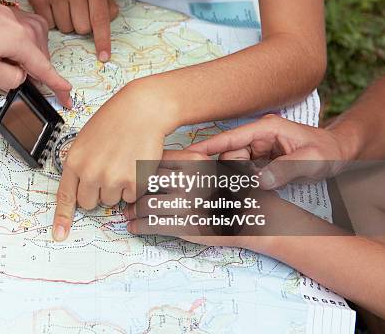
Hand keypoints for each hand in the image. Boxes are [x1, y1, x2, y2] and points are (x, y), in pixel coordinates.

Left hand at [0, 0, 72, 106]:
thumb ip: (13, 79)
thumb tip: (21, 75)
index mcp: (21, 38)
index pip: (45, 68)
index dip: (57, 86)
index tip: (67, 97)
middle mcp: (17, 20)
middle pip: (39, 50)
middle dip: (36, 69)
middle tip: (25, 86)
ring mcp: (3, 10)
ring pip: (27, 36)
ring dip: (24, 54)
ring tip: (6, 67)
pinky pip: (11, 26)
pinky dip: (10, 42)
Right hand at [20, 0, 118, 61]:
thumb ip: (106, 5)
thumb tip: (108, 25)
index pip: (100, 18)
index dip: (103, 40)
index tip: (104, 57)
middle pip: (82, 29)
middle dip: (79, 26)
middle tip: (74, 11)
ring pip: (65, 29)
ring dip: (64, 24)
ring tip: (61, 6)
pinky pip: (49, 25)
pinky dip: (50, 21)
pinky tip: (50, 7)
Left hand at [51, 80, 169, 241]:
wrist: (142, 110)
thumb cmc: (114, 121)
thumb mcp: (86, 140)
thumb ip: (81, 164)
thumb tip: (82, 188)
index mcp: (75, 160)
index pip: (65, 196)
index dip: (62, 218)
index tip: (59, 234)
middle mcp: (91, 172)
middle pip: (89, 203)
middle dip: (97, 193)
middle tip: (108, 172)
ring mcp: (112, 178)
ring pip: (111, 200)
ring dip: (117, 188)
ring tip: (123, 163)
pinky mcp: (133, 181)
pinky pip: (130, 197)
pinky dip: (134, 186)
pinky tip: (134, 164)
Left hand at [125, 149, 343, 248]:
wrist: (260, 219)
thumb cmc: (241, 190)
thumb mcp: (223, 166)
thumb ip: (198, 161)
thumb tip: (170, 156)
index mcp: (194, 162)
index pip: (156, 162)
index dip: (140, 170)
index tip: (132, 175)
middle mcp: (187, 180)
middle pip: (146, 182)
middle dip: (132, 190)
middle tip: (124, 196)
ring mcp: (184, 204)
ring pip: (145, 204)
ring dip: (132, 210)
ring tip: (127, 213)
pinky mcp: (184, 227)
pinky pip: (152, 225)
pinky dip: (139, 226)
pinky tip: (134, 227)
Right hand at [186, 114, 350, 188]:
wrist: (341, 154)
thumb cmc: (328, 151)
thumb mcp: (310, 160)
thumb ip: (284, 170)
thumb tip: (259, 182)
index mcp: (265, 129)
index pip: (228, 137)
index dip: (206, 147)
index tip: (186, 156)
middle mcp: (258, 138)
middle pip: (229, 155)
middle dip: (230, 172)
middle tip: (238, 188)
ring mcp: (258, 150)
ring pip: (235, 166)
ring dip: (240, 179)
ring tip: (254, 190)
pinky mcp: (261, 161)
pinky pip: (245, 172)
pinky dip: (246, 182)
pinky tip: (253, 191)